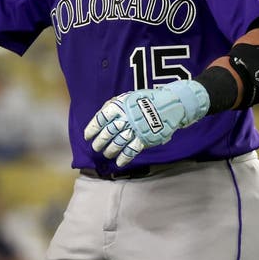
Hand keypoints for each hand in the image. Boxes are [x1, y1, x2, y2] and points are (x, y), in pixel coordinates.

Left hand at [83, 80, 209, 165]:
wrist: (171, 104)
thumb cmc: (146, 100)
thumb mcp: (128, 97)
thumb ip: (114, 105)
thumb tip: (101, 114)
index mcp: (120, 106)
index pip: (101, 118)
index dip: (92, 128)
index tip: (87, 136)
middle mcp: (126, 117)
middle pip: (107, 132)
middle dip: (100, 142)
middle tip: (96, 147)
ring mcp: (136, 128)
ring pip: (118, 142)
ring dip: (110, 150)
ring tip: (106, 154)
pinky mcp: (146, 138)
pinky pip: (132, 150)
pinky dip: (124, 157)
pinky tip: (119, 162)